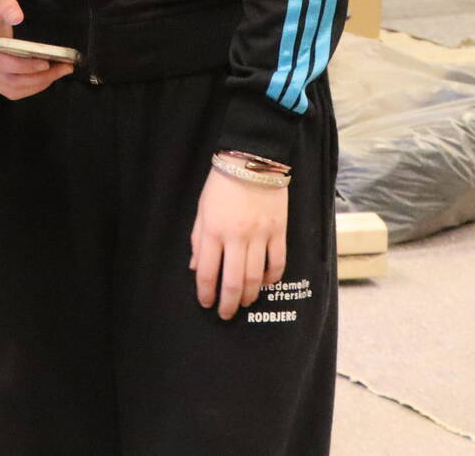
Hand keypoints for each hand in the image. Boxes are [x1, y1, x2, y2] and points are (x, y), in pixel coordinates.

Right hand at [0, 0, 70, 100]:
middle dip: (39, 78)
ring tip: (60, 71)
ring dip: (39, 84)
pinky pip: (13, 88)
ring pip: (13, 89)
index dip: (22, 66)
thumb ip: (6, 4)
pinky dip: (32, 85)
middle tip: (64, 67)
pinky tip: (47, 75)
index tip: (45, 62)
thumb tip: (17, 17)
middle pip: (10, 82)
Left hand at [191, 166, 287, 320]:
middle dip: (227, 303)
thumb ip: (198, 240)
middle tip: (225, 314)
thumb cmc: (222, 184)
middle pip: (232, 281)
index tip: (206, 303)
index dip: (205, 293)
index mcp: (213, 231)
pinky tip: (265, 283)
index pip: (207, 272)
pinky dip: (271, 277)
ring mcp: (259, 235)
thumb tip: (196, 267)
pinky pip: (277, 262)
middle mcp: (236, 236)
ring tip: (243, 302)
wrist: (252, 160)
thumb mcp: (202, 209)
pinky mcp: (278, 230)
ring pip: (255, 277)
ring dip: (248, 295)